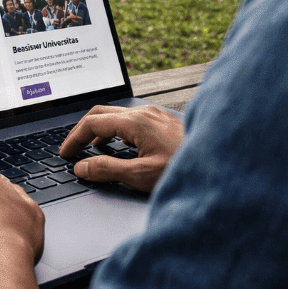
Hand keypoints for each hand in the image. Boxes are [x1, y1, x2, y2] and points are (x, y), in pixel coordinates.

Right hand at [59, 105, 183, 192]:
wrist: (222, 165)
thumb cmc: (184, 169)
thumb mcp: (140, 175)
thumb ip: (107, 170)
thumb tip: (82, 167)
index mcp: (134, 121)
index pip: (92, 122)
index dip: (74, 138)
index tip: (65, 153)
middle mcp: (144, 112)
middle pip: (102, 113)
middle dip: (83, 130)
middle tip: (73, 149)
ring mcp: (155, 114)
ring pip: (118, 116)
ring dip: (101, 130)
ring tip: (93, 150)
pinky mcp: (164, 122)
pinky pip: (132, 120)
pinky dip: (117, 131)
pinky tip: (121, 147)